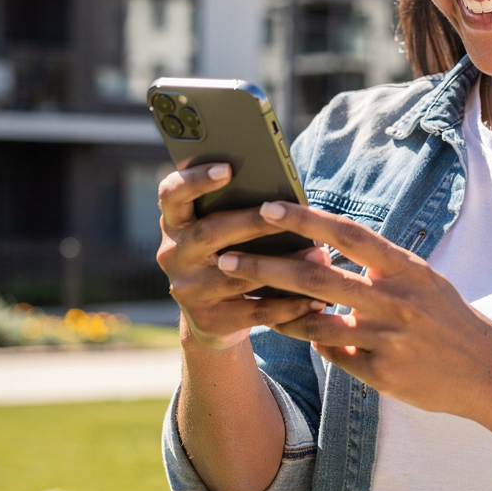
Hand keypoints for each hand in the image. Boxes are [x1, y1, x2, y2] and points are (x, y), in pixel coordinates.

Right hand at [156, 165, 328, 350]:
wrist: (214, 318)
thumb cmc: (231, 253)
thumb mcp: (226, 231)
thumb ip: (242, 210)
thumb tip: (290, 197)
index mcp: (176, 223)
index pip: (171, 194)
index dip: (195, 179)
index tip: (227, 169)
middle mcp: (173, 254)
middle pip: (208, 233)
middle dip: (250, 222)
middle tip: (284, 212)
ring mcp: (188, 290)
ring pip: (238, 274)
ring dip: (283, 264)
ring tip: (320, 254)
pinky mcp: (209, 321)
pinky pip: (255, 311)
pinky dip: (288, 305)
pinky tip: (316, 298)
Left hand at [216, 201, 491, 419]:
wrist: (489, 374)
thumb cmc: (450, 319)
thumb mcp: (423, 281)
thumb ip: (379, 266)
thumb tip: (327, 249)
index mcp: (406, 268)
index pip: (347, 234)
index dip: (305, 219)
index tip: (267, 207)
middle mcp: (396, 300)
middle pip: (317, 277)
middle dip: (266, 265)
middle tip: (225, 255)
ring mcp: (387, 339)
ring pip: (314, 321)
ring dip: (273, 308)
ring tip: (240, 295)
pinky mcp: (381, 374)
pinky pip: (331, 353)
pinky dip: (308, 339)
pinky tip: (290, 329)